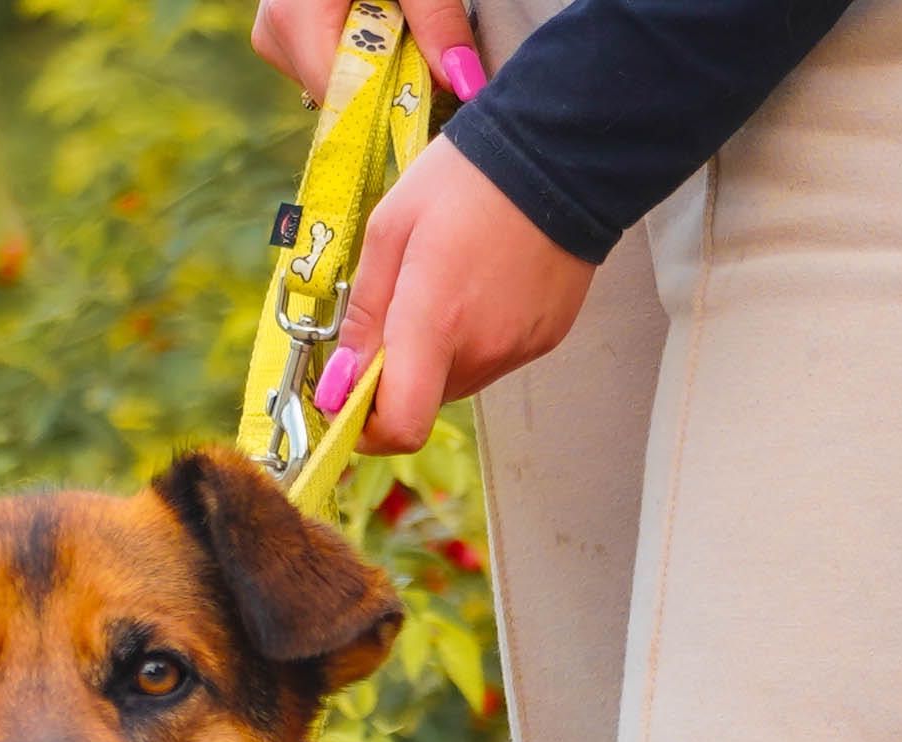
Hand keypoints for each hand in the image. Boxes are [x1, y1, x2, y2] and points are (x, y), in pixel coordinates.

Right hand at [251, 0, 482, 101]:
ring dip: (377, 66)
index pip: (346, 100)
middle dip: (389, 80)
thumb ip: (437, 21)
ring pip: (336, 83)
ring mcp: (274, 36)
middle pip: (341, 95)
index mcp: (296, 20)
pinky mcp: (282, 33)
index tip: (434, 88)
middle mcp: (275, 35)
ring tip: (394, 18)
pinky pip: (328, 63)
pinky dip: (361, 53)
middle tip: (418, 39)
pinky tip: (376, 20)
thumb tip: (464, 83)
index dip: (394, 103)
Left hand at [321, 136, 594, 452]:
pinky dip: (475, 338)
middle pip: (422, 400)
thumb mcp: (389, 229)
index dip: (366, 428)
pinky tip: (482, 284)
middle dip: (397, 373)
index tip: (348, 398)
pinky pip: (493, 358)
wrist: (559, 153)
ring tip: (445, 285)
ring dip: (436, 354)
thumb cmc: (464, 180)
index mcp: (435, 324)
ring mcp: (518, 350)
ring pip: (456, 380)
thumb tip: (342, 377)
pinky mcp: (545, 340)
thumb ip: (363, 312)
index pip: (400, 426)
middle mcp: (481, 351)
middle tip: (395, 310)